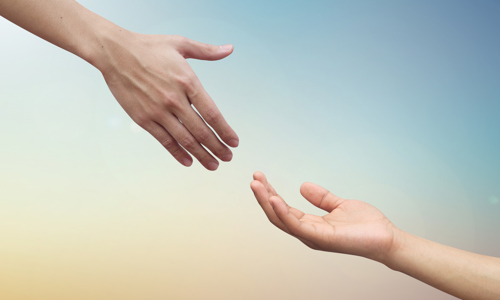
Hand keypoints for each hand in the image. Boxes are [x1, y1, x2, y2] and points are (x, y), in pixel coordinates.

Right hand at [97, 32, 238, 169]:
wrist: (115, 52)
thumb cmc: (149, 47)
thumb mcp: (180, 43)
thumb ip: (207, 51)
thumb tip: (230, 48)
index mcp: (188, 81)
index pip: (212, 113)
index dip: (225, 131)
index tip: (234, 142)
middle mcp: (174, 99)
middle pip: (201, 131)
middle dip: (217, 147)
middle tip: (228, 158)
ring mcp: (158, 111)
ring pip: (185, 140)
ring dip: (201, 155)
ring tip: (213, 165)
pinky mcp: (143, 119)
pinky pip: (164, 140)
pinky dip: (177, 153)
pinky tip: (188, 161)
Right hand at [250, 172, 396, 262]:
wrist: (386, 238)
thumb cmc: (366, 225)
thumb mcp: (339, 204)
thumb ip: (321, 197)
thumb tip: (303, 185)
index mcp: (310, 225)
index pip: (283, 209)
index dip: (270, 193)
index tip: (261, 177)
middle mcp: (307, 233)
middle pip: (277, 214)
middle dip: (263, 196)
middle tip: (254, 178)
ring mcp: (312, 237)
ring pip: (281, 219)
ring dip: (267, 201)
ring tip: (257, 184)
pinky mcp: (321, 238)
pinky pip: (296, 225)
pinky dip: (283, 212)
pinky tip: (274, 198)